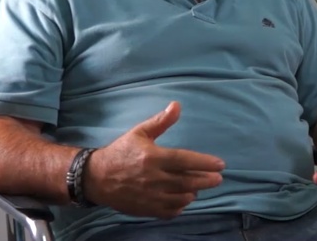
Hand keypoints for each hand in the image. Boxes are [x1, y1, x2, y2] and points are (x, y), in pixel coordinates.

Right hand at [84, 101, 224, 218]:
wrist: (96, 178)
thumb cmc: (120, 152)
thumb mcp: (139, 132)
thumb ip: (161, 121)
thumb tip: (177, 105)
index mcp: (152, 157)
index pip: (185, 161)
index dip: (205, 163)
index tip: (220, 165)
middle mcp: (153, 178)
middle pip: (187, 182)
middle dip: (206, 180)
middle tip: (218, 179)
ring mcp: (149, 196)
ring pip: (180, 198)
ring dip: (193, 193)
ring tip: (200, 187)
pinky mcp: (145, 209)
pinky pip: (169, 211)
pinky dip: (179, 206)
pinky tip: (184, 199)